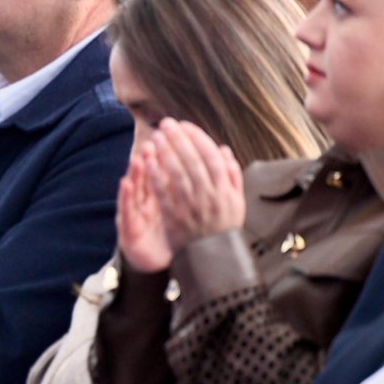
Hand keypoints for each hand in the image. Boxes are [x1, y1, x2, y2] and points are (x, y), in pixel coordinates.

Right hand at [117, 143, 172, 272]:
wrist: (151, 263)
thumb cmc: (164, 234)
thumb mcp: (174, 211)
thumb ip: (177, 189)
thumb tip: (189, 166)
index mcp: (158, 197)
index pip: (161, 173)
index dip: (165, 156)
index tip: (168, 138)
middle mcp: (145, 202)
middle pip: (146, 177)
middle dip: (149, 158)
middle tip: (151, 141)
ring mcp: (135, 214)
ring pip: (134, 188)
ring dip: (135, 172)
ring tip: (138, 156)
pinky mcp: (127, 228)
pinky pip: (127, 210)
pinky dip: (126, 196)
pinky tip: (126, 184)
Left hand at [148, 119, 244, 254]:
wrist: (213, 260)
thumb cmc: (223, 227)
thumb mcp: (236, 202)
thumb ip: (232, 175)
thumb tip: (223, 149)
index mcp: (226, 190)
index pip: (211, 157)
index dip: (197, 138)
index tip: (184, 125)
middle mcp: (210, 197)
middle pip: (193, 161)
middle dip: (178, 139)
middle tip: (166, 124)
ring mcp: (192, 207)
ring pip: (178, 174)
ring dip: (165, 153)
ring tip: (155, 137)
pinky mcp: (175, 217)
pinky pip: (164, 193)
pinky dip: (156, 175)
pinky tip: (148, 160)